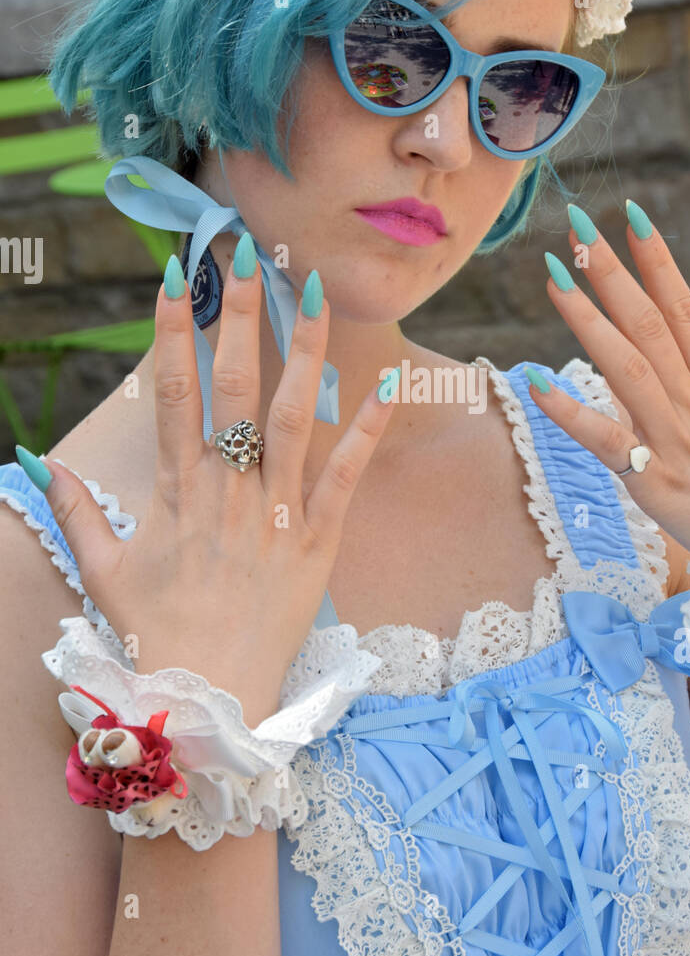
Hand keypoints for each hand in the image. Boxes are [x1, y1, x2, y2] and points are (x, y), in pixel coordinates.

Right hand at [38, 239, 397, 725]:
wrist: (207, 701)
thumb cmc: (154, 637)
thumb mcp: (101, 572)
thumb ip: (73, 511)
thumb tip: (32, 463)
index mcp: (175, 491)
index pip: (171, 393)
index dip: (171, 331)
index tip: (174, 277)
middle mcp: (226, 489)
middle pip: (234, 386)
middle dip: (241, 314)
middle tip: (250, 253)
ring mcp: (275, 512)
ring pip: (292, 415)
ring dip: (304, 348)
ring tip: (313, 289)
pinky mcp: (318, 540)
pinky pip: (347, 475)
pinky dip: (367, 427)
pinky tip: (389, 378)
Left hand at [532, 203, 689, 612]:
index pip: (684, 309)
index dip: (657, 262)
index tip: (632, 217)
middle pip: (648, 326)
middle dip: (611, 274)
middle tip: (578, 227)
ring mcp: (676, 443)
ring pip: (626, 368)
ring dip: (588, 320)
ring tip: (555, 276)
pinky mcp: (657, 485)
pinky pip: (606, 442)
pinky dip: (569, 412)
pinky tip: (534, 381)